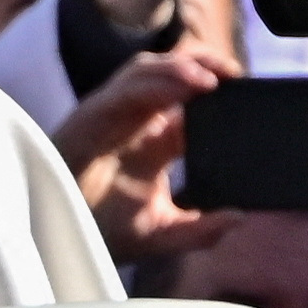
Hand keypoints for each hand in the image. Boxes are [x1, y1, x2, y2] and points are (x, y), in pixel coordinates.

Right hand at [55, 48, 241, 262]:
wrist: (61, 244)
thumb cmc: (102, 233)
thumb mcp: (163, 233)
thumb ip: (201, 229)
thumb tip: (238, 218)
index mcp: (151, 138)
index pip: (186, 98)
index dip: (216, 87)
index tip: (245, 90)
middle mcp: (131, 120)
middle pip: (167, 72)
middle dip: (202, 63)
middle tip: (235, 72)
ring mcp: (109, 116)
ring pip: (145, 72)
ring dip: (180, 67)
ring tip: (213, 76)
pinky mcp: (89, 119)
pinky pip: (124, 91)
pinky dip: (156, 84)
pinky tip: (185, 86)